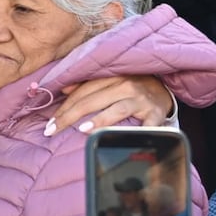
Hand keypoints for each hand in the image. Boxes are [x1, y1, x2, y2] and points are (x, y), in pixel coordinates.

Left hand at [47, 75, 170, 135]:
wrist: (165, 89)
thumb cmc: (131, 87)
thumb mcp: (110, 81)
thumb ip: (88, 85)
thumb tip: (64, 90)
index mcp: (111, 77)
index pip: (81, 92)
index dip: (64, 107)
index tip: (50, 123)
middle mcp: (125, 85)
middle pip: (92, 100)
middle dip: (69, 116)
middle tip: (52, 130)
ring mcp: (141, 100)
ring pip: (116, 109)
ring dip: (98, 119)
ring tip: (81, 129)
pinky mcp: (155, 113)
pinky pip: (144, 125)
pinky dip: (133, 132)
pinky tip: (119, 139)